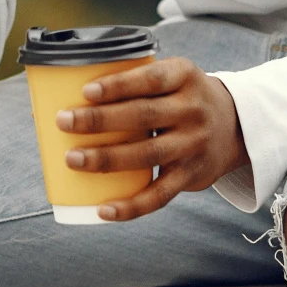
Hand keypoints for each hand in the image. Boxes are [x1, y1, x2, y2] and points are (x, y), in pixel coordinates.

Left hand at [54, 56, 248, 220]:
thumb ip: (130, 83)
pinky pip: (160, 195)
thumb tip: (52, 99)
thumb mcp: (170, 78)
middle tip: (63, 121)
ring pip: (148, 154)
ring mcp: (193, 144)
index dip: (119, 84)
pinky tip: (104, 209)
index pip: (151, 78)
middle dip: (100, 120)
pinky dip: (132, 206)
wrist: (234, 126)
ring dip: (107, 158)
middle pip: (143, 115)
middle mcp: (193, 110)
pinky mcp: (191, 176)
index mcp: (184, 77)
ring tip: (73, 159)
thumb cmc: (180, 98)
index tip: (86, 91)